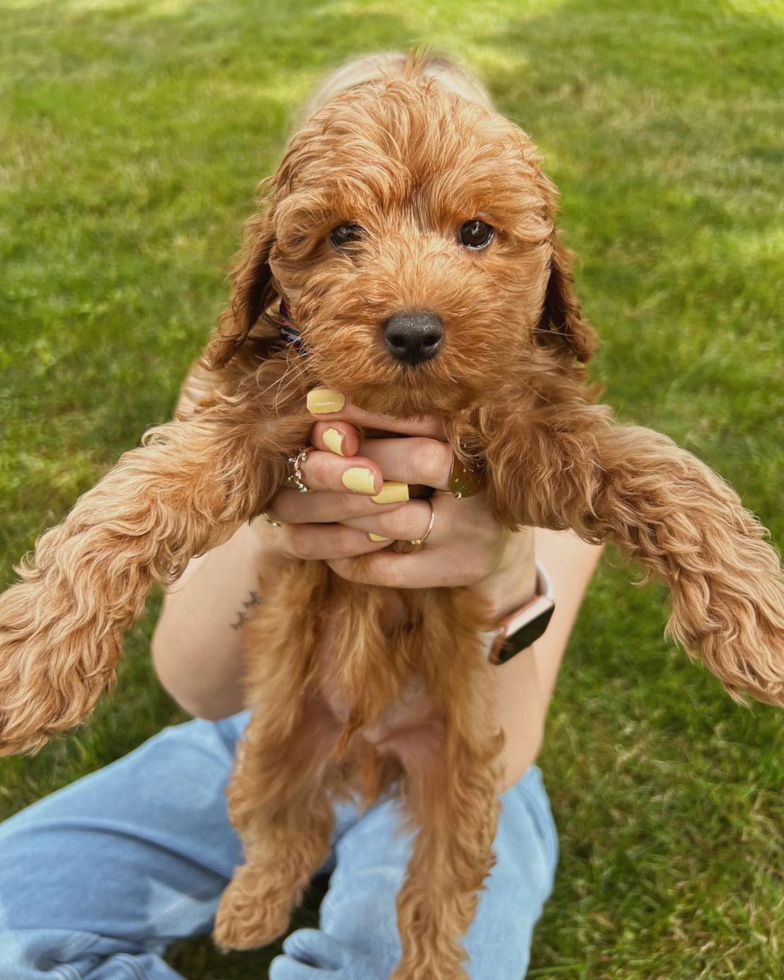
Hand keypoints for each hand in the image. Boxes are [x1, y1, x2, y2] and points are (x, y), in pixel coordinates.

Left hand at [253, 390, 536, 615]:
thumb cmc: (449, 481)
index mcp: (474, 440)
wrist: (502, 546)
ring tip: (297, 505)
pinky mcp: (456, 570)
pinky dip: (347, 557)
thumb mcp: (434, 446)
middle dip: (356, 457)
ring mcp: (470, 531)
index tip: (320, 402)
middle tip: (304, 462)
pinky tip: (324, 547)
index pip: (425, 416)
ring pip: (391, 521)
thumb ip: (387, 431)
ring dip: (337, 512)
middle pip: (418, 462)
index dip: (370, 410)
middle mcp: (480, 482)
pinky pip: (388, 568)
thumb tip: (321, 413)